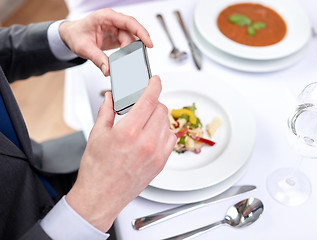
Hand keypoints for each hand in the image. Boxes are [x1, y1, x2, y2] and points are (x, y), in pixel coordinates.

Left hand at [58, 8, 152, 75]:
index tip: (149, 43)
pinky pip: (128, 43)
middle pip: (132, 32)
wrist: (71, 35)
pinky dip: (130, 52)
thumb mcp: (84, 48)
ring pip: (131, 39)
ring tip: (128, 61)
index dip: (141, 32)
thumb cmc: (76, 35)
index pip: (128, 22)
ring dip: (131, 50)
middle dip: (135, 46)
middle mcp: (113, 21)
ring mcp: (116, 28)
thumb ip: (97, 59)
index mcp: (105, 17)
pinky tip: (128, 59)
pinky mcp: (118, 36)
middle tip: (134, 59)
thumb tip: (108, 69)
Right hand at [66, 76, 175, 231]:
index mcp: (128, 132)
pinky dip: (164, 132)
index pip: (149, 99)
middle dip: (152, 102)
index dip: (154, 85)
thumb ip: (106, 111)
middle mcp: (146, 142)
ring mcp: (156, 154)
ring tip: (144, 121)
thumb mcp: (97, 135)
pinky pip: (171, 139)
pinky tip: (152, 134)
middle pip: (160, 109)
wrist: (100, 197)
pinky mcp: (161, 163)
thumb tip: (111, 97)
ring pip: (167, 123)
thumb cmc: (96, 170)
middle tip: (142, 104)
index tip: (155, 80)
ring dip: (158, 116)